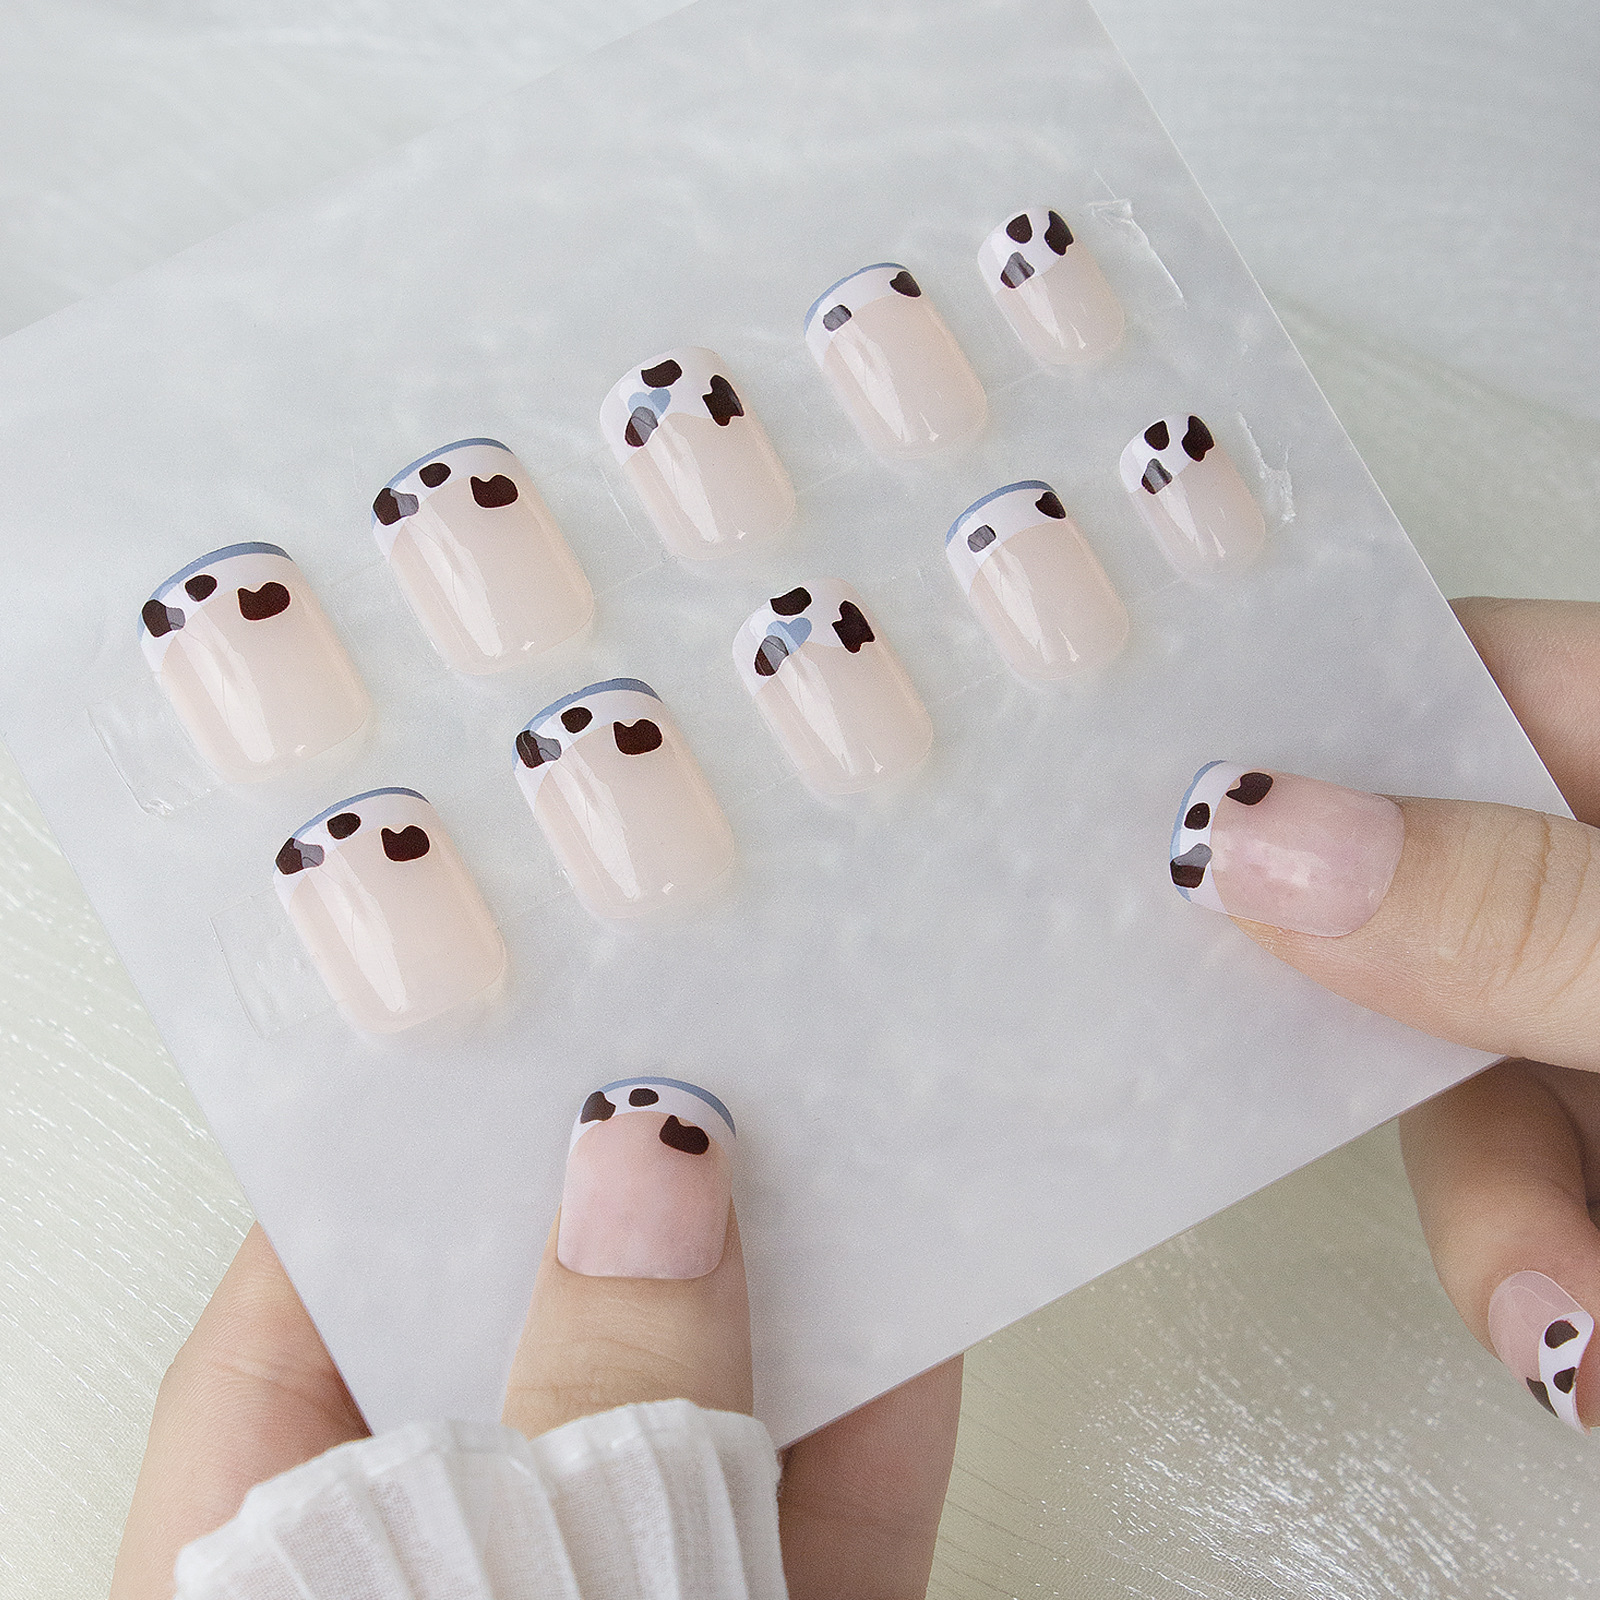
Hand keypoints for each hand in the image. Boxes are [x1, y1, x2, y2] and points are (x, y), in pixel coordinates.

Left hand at [112, 1079, 960, 1597]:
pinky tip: (920, 1283)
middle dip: (603, 1195)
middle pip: (503, 1350)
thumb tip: (643, 1166)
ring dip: (763, 1277)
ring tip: (822, 1105)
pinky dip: (870, 1412)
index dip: (385, 1164)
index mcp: (252, 1594)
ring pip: (678, 1421)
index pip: (292, 1327)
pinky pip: (814, 1520)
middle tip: (687, 1021)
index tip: (493, 1021)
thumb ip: (584, 1422)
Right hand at [1168, 597, 1599, 1429]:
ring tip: (1567, 1342)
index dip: (1290, 740)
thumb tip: (1250, 840)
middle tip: (1365, 1130)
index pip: (1437, 684)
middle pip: (1423, 918)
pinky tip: (1581, 1345)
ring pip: (1476, 1076)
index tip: (1151, 818)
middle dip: (1424, 1080)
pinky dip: (1552, 1265)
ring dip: (1511, 1232)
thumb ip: (1507, 911)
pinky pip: (1542, 1166)